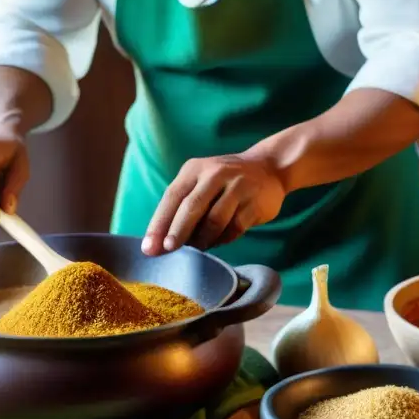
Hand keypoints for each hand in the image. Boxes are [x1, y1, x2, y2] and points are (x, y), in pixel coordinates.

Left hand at [143, 155, 286, 254]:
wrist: (268, 168)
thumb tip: (160, 242)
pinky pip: (235, 227)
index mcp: (195, 169)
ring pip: (214, 220)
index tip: (150, 247)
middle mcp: (215, 174)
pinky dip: (223, 239)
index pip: (172, 196)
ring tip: (197, 248)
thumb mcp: (201, 182)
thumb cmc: (224, 182)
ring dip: (203, 239)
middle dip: (177, 231)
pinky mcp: (255, 202)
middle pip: (192, 206)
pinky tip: (218, 241)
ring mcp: (238, 186)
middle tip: (168, 250)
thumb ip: (182, 205)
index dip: (159, 223)